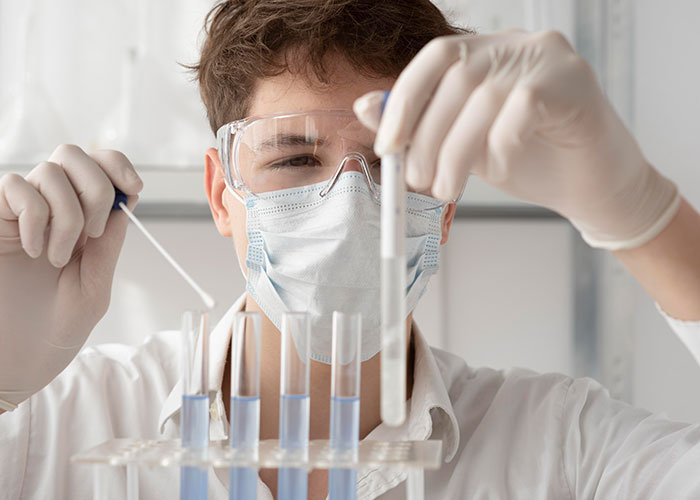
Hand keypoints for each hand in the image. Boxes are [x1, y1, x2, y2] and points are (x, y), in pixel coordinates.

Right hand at [0, 145, 141, 410]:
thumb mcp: (93, 290)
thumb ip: (107, 247)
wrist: (10, 363)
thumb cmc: (52, 333)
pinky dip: (34, 215)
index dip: (119, 166)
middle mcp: (52, 209)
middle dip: (96, 188)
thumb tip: (124, 203)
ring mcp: (19, 212)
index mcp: (83, 222)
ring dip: (67, 215)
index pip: (101, 168)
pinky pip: (15, 186)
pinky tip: (32, 249)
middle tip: (91, 235)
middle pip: (75, 155)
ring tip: (56, 258)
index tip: (133, 189)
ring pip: (50, 171)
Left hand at [354, 30, 678, 249]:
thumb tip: (366, 107)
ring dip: (456, 151)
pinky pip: (521, 107)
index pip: (435, 57)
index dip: (404, 100)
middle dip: (427, 136)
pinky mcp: (573, 81)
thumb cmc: (530, 162)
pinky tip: (499, 170)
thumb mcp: (463, 144)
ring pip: (484, 97)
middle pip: (456, 77)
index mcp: (487, 52)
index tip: (387, 146)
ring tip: (447, 189)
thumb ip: (422, 124)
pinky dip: (501, 145)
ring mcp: (548, 58)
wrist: (593, 187)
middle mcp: (516, 45)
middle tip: (417, 180)